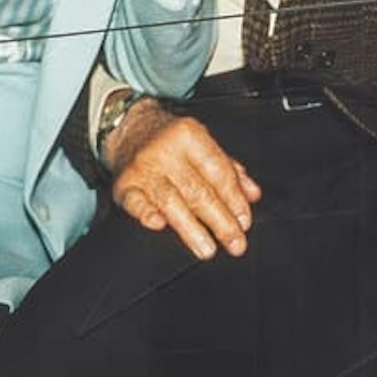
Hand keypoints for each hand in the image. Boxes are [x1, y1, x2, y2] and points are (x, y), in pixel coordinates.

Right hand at [108, 104, 259, 260]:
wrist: (128, 128)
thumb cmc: (171, 139)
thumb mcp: (203, 144)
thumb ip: (229, 169)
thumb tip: (252, 195)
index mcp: (189, 136)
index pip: (218, 172)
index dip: (234, 200)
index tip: (244, 222)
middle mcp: (165, 150)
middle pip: (197, 191)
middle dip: (220, 221)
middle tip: (234, 243)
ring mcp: (142, 168)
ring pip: (171, 202)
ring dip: (191, 229)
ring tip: (207, 249)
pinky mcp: (124, 185)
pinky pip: (135, 202)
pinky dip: (146, 214)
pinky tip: (159, 225)